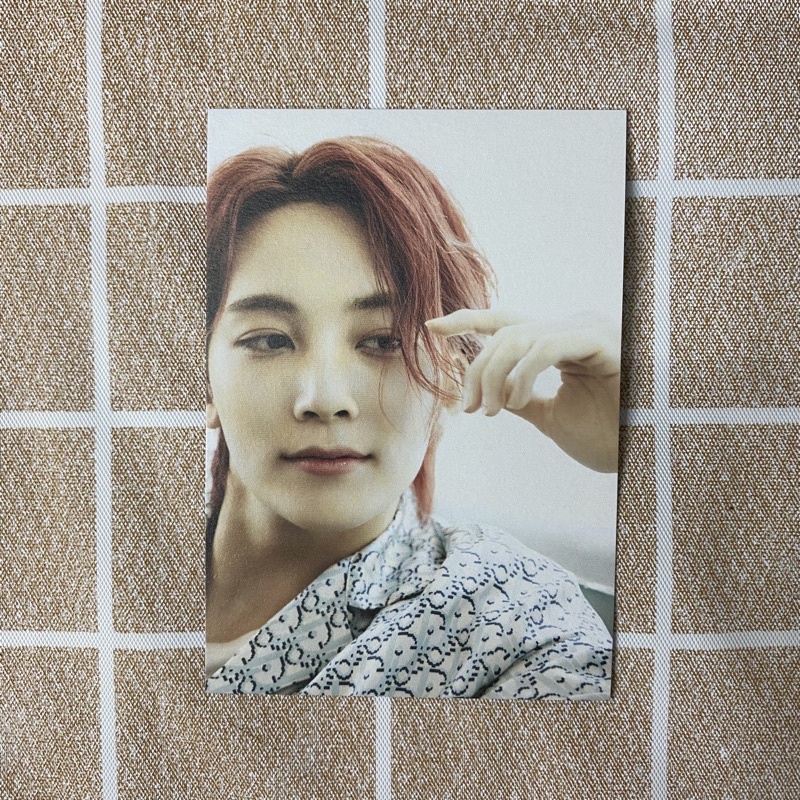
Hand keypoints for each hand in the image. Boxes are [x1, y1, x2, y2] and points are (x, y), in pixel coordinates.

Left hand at [425, 309, 620, 472]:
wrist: (646, 455)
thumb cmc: (606, 436)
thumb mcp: (548, 417)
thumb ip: (518, 398)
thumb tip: (487, 392)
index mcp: (558, 343)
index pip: (504, 321)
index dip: (467, 320)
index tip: (430, 327)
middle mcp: (570, 329)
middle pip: (503, 333)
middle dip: (476, 370)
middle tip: (471, 409)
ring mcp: (586, 330)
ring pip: (517, 338)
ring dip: (494, 378)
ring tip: (496, 410)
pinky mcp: (601, 340)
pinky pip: (545, 346)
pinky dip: (522, 373)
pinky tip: (517, 399)